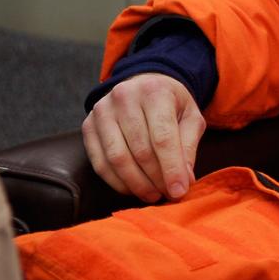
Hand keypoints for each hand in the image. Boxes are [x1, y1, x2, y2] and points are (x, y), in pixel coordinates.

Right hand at [82, 72, 204, 202]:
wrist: (144, 85)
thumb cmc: (171, 104)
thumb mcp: (190, 117)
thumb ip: (188, 146)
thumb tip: (185, 179)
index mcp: (155, 92)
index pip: (163, 137)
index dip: (171, 168)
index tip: (179, 191)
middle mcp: (124, 97)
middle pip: (140, 150)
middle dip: (156, 178)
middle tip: (167, 194)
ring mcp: (102, 111)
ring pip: (117, 158)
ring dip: (136, 184)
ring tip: (152, 195)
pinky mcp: (88, 125)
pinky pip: (99, 162)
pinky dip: (116, 181)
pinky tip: (132, 189)